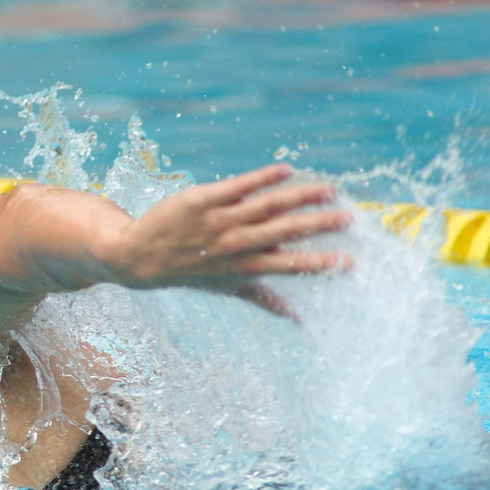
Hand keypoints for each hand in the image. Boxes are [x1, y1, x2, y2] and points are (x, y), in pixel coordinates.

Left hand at [102, 164, 352, 315]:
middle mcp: (232, 244)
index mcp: (243, 267)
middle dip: (317, 226)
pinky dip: (262, 178)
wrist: (140, 255)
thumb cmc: (191, 271)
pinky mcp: (201, 200)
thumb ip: (264, 299)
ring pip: (265, 205)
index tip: (349, 262)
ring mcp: (218, 220)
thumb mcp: (227, 288)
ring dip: (299, 196)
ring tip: (329, 189)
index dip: (318, 264)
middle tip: (349, 219)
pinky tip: (287, 170)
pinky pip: (237, 186)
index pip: (287, 264)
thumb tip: (297, 320)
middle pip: (282, 231)